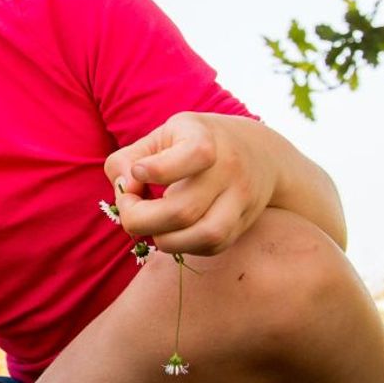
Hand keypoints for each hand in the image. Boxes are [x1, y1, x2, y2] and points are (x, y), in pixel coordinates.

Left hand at [103, 112, 275, 254]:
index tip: (138, 172)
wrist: (258, 152)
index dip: (157, 169)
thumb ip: (127, 159)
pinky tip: (172, 230)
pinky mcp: (244, 223)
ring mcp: (241, 198)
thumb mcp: (159, 136)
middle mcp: (230, 168)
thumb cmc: (192, 143)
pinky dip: (183, 245)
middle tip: (128, 208)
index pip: (195, 154)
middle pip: (183, 210)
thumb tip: (125, 189)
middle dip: (140, 219)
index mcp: (205, 138)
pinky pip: (212, 247)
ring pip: (205, 236)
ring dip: (164, 239)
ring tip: (151, 225)